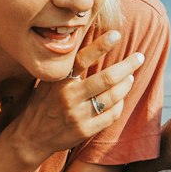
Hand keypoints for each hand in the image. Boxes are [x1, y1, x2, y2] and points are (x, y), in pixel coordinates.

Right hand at [4, 31, 144, 158]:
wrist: (31, 137)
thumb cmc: (42, 104)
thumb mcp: (48, 82)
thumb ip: (67, 68)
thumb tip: (92, 46)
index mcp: (59, 80)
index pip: (83, 58)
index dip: (101, 45)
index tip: (116, 34)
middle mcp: (69, 97)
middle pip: (107, 78)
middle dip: (128, 66)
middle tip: (139, 57)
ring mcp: (78, 115)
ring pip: (113, 96)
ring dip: (126, 84)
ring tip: (130, 77)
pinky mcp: (85, 131)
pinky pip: (111, 115)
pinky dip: (120, 104)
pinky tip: (121, 98)